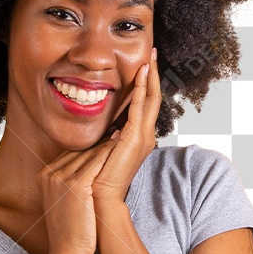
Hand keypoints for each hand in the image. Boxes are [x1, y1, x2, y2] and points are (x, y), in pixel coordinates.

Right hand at [36, 129, 122, 253]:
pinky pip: (97, 161)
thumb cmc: (69, 230)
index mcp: (43, 175)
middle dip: (98, 140)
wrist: (67, 252)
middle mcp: (49, 173)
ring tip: (122, 130)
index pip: (70, 153)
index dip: (89, 145)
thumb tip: (84, 167)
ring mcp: (60, 178)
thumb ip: (66, 181)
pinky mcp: (76, 184)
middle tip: (116, 126)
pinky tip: (120, 142)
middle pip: (78, 150)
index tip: (104, 135)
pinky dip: (109, 151)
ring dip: (106, 142)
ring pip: (89, 153)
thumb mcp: (61, 200)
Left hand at [90, 47, 160, 211]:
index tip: (143, 66)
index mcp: (138, 140)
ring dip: (151, 76)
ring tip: (151, 57)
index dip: (145, 85)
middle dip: (153, 75)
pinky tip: (141, 73)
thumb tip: (108, 132)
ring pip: (151, 99)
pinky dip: (142, 88)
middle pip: (153, 98)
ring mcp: (143, 137)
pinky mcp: (135, 138)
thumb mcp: (104, 154)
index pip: (144, 106)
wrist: (101, 200)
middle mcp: (145, 136)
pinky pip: (141, 107)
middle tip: (153, 53)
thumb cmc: (98, 181)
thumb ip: (108, 140)